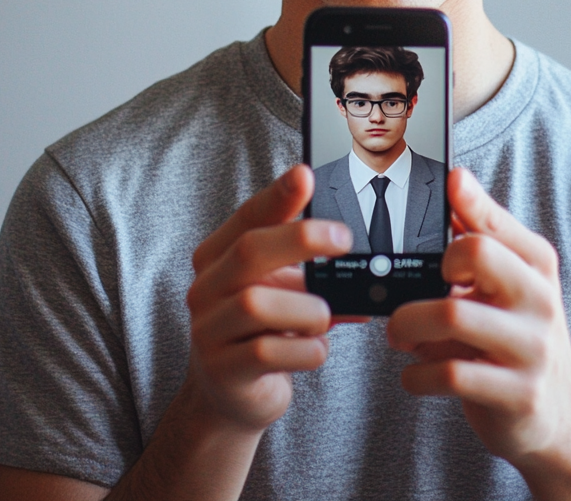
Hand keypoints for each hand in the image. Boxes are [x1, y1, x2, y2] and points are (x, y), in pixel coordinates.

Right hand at [183, 164, 352, 434]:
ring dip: (306, 308)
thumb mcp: (283, 292)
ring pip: (256, 304)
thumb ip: (314, 274)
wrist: (231, 395)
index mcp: (218, 257)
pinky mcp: (223, 371)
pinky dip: (304, 349)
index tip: (305, 174)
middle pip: (249, 251)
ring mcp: (208, 331)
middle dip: (300, 239)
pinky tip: (314, 349)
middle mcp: (206, 288)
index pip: (247, 217)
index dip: (277, 195)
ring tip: (323, 318)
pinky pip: (266, 352)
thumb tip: (364, 266)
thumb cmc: (261, 332)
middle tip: (342, 239)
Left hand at [387, 168, 570, 492]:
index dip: (461, 207)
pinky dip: (418, 374)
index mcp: (536, 266)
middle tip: (410, 293)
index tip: (444, 197)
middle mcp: (540, 300)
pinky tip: (415, 374)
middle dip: (427, 271)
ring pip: (452, 314)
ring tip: (397, 335)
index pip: (492, 222)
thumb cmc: (522, 342)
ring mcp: (532, 348)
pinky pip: (452, 374)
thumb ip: (484, 236)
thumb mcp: (514, 285)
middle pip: (475, 254)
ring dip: (408, 324)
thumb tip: (457, 179)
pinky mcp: (517, 393)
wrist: (560, 421)